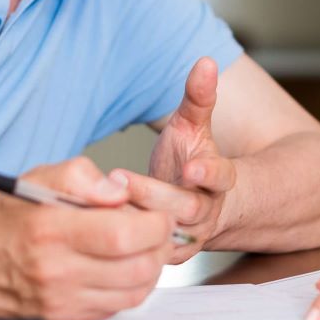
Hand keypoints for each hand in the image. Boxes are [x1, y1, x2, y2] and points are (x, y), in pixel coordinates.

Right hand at [0, 156, 173, 319]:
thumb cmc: (4, 220)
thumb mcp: (36, 179)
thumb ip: (81, 176)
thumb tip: (119, 192)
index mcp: (52, 230)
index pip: (123, 234)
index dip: (154, 224)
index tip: (158, 215)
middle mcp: (58, 271)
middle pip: (137, 267)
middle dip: (160, 246)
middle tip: (158, 230)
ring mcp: (62, 300)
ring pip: (134, 293)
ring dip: (152, 269)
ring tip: (145, 248)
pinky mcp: (66, 318)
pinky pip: (117, 308)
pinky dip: (132, 288)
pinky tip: (125, 268)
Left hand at [111, 57, 235, 262]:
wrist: (202, 205)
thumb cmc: (191, 160)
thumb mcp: (194, 127)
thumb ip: (199, 97)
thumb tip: (205, 61)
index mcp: (218, 181)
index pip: (221, 176)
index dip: (208, 171)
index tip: (191, 166)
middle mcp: (205, 212)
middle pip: (183, 208)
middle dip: (153, 195)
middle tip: (120, 180)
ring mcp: (187, 237)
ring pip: (162, 234)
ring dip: (134, 220)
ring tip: (104, 204)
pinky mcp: (165, 257)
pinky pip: (145, 254)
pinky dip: (123, 245)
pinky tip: (98, 228)